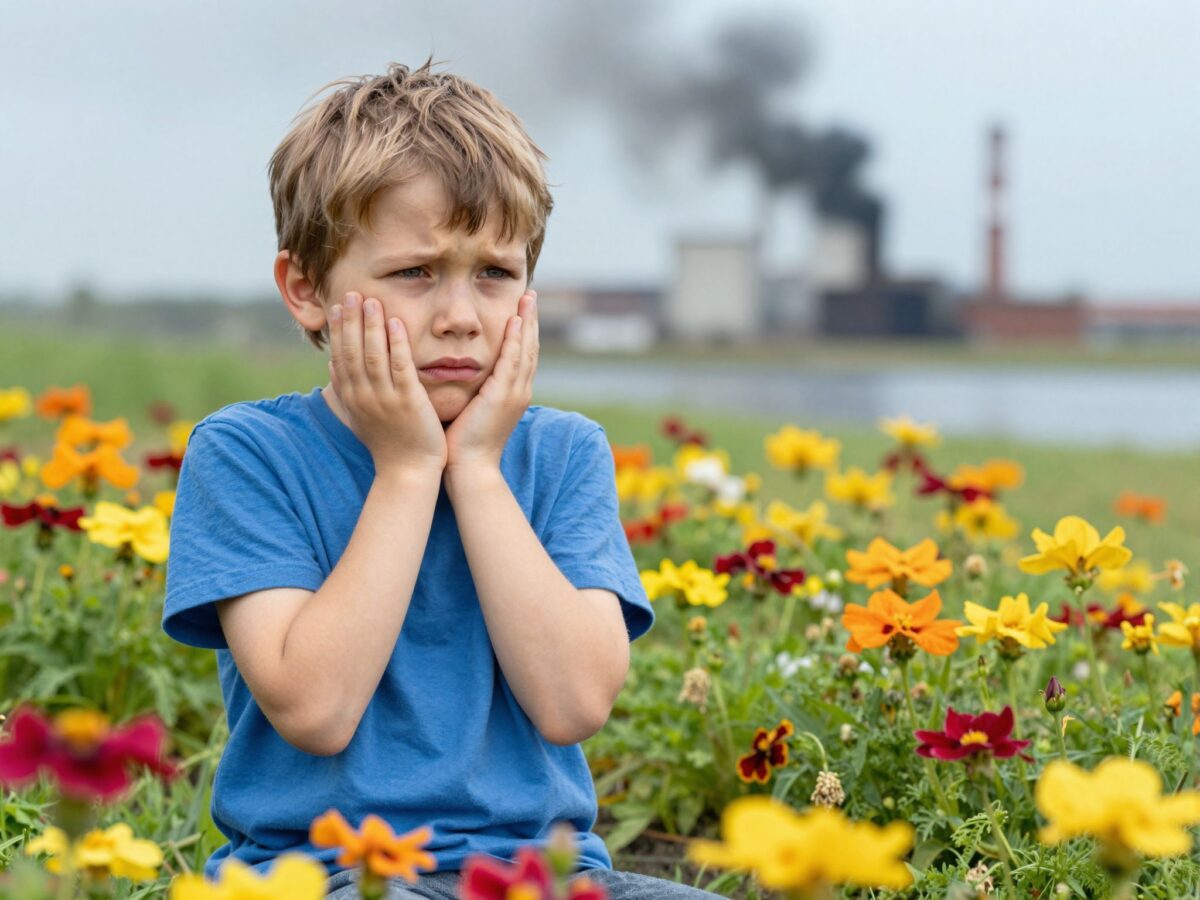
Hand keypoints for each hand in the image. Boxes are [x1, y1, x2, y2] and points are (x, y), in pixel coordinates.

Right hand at [327, 292, 446, 474]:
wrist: (407, 472)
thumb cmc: (388, 443)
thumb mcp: (360, 416)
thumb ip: (346, 390)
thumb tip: (331, 366)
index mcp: (352, 398)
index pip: (340, 356)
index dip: (338, 330)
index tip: (337, 306)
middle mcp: (364, 396)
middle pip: (352, 351)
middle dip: (351, 321)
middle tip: (350, 293)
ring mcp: (385, 399)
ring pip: (373, 355)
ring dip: (371, 326)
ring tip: (371, 300)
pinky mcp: (408, 402)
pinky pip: (400, 368)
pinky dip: (396, 344)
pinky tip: (396, 324)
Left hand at [444, 290, 537, 474]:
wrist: (469, 469)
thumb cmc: (464, 444)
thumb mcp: (472, 410)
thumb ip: (472, 390)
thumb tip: (458, 374)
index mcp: (512, 395)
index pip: (522, 356)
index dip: (523, 332)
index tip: (521, 310)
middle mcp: (519, 391)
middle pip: (530, 348)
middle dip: (530, 321)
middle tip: (531, 295)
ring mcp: (514, 393)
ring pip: (526, 350)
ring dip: (527, 322)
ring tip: (528, 299)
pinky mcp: (503, 396)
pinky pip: (513, 361)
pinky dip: (515, 340)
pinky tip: (514, 321)